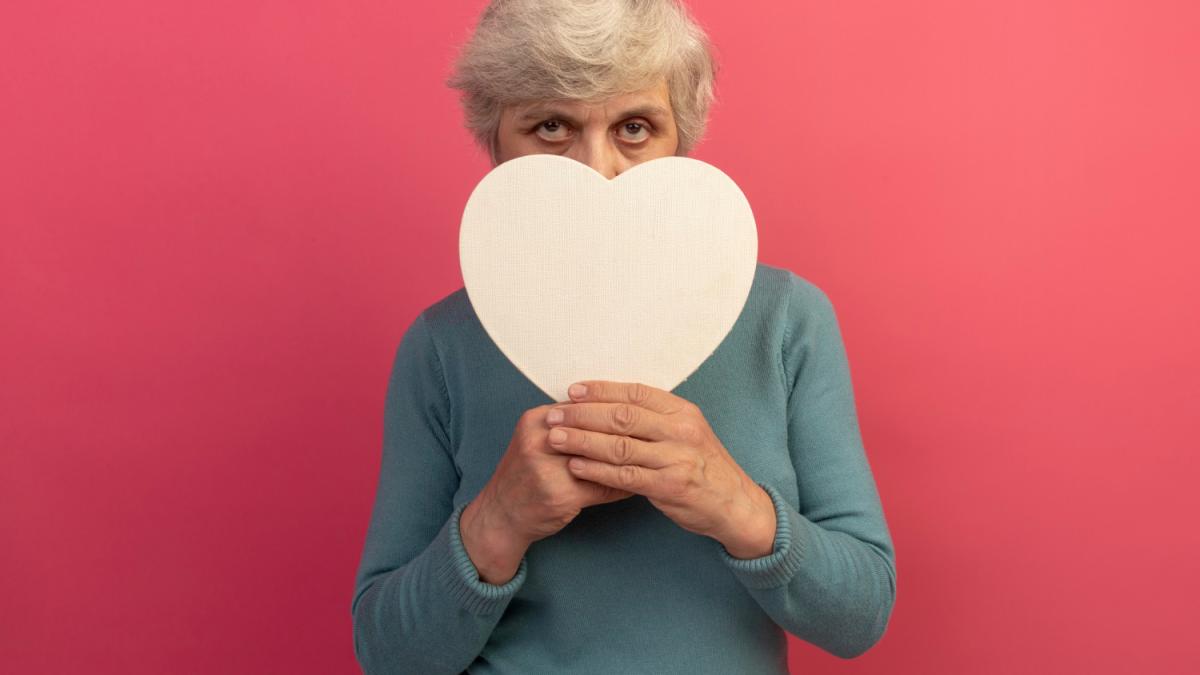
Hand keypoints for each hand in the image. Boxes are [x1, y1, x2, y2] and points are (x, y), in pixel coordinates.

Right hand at [460, 403, 634, 583]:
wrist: (499, 516)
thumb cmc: (523, 477)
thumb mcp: (536, 441)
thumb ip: (569, 427)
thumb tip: (613, 413)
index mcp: (537, 420)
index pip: (585, 406)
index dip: (614, 409)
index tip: (640, 413)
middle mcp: (540, 439)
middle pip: (595, 428)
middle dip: (626, 432)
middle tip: (654, 434)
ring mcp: (548, 467)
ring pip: (602, 456)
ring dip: (630, 458)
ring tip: (652, 458)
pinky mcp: (559, 494)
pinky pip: (603, 485)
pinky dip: (623, 485)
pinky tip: (638, 484)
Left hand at [545, 380, 777, 558]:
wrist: (735, 505)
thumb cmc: (705, 467)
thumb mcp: (689, 432)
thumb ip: (657, 419)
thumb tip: (612, 405)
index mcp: (683, 412)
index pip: (635, 393)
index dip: (601, 390)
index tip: (573, 391)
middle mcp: (680, 431)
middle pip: (623, 416)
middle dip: (583, 414)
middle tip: (555, 414)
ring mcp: (675, 459)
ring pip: (620, 445)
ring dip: (583, 440)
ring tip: (556, 438)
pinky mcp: (669, 486)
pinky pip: (625, 476)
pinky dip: (597, 470)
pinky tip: (576, 466)